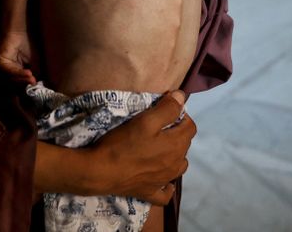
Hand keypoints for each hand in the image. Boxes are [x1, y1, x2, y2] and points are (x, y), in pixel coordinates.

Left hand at [0, 30, 36, 84]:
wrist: (20, 32)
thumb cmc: (28, 46)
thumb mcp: (35, 63)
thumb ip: (35, 74)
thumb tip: (37, 87)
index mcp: (16, 74)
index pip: (21, 85)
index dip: (29, 88)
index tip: (38, 89)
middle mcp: (8, 73)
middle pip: (16, 84)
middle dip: (26, 85)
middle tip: (36, 85)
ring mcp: (3, 69)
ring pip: (12, 79)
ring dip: (23, 80)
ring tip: (33, 80)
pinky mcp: (0, 62)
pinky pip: (9, 71)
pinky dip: (19, 73)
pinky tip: (29, 73)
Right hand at [86, 90, 194, 204]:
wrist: (101, 171)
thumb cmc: (123, 143)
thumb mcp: (145, 120)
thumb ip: (167, 109)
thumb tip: (182, 97)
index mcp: (176, 145)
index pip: (190, 126)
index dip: (180, 115)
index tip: (165, 110)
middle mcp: (175, 164)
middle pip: (184, 144)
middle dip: (176, 132)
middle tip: (157, 125)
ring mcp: (163, 181)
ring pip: (179, 166)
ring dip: (174, 155)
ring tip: (158, 147)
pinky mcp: (150, 193)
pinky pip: (165, 193)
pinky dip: (166, 186)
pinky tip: (161, 179)